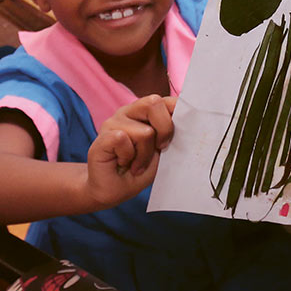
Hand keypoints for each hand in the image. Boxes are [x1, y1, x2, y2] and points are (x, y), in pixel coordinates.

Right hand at [86, 94, 174, 208]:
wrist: (113, 190)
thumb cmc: (138, 170)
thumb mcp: (162, 152)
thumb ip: (171, 134)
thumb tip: (188, 123)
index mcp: (147, 112)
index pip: (167, 100)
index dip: (180, 112)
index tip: (183, 132)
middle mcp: (130, 111)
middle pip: (155, 102)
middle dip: (165, 130)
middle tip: (159, 149)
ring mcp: (114, 121)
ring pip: (144, 131)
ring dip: (145, 154)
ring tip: (137, 164)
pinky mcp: (102, 136)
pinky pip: (122, 140)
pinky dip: (128, 157)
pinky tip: (123, 163)